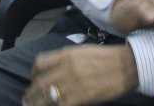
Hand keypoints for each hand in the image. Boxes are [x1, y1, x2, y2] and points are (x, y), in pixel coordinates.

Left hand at [22, 44, 137, 105]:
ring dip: (36, 103)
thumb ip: (67, 60)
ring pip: (46, 97)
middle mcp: (65, 68)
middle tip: (27, 100)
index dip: (33, 74)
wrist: (126, 65)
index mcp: (66, 54)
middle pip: (40, 83)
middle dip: (31, 93)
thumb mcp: (83, 52)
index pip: (40, 63)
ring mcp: (71, 83)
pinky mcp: (80, 97)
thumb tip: (56, 70)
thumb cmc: (107, 57)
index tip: (33, 80)